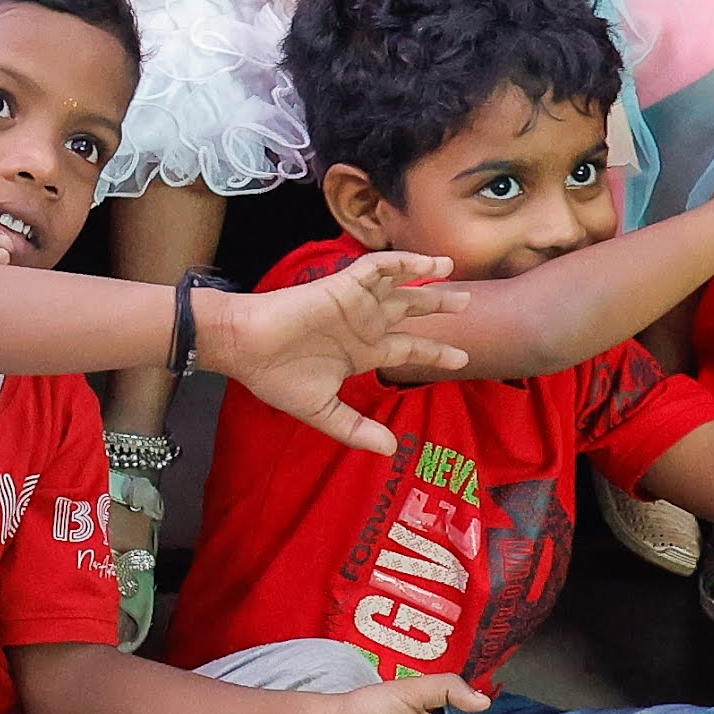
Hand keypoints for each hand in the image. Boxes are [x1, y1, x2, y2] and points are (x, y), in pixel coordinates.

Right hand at [198, 251, 473, 451]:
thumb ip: (356, 429)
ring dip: (426, 279)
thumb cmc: (276, 377)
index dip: (435, 351)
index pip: (408, 347)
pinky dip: (402, 263)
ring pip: (399, 286)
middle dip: (438, 305)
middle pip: (410, 310)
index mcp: (362, 351)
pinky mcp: (343, 285)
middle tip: (469, 302)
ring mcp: (355, 303)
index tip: (462, 357)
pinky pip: (378, 267)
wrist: (244, 348)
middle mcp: (364, 324)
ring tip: (451, 270)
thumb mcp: (322, 411)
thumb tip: (392, 450)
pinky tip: (426, 264)